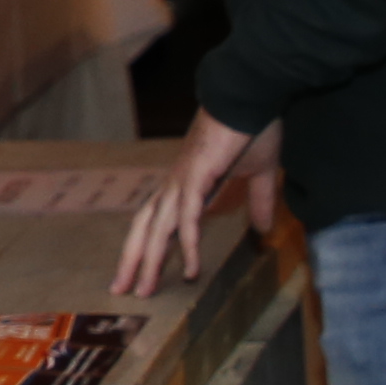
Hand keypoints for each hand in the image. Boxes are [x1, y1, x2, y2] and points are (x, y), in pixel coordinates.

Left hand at [115, 113, 282, 300]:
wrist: (251, 94)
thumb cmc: (253, 126)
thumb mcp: (259, 173)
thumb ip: (258, 200)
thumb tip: (264, 228)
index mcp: (185, 182)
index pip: (155, 219)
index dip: (144, 245)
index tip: (136, 272)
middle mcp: (176, 184)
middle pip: (145, 228)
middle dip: (133, 260)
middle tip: (121, 290)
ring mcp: (183, 181)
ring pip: (158, 229)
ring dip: (150, 261)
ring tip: (144, 290)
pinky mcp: (197, 178)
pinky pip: (188, 219)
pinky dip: (187, 245)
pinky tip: (191, 269)